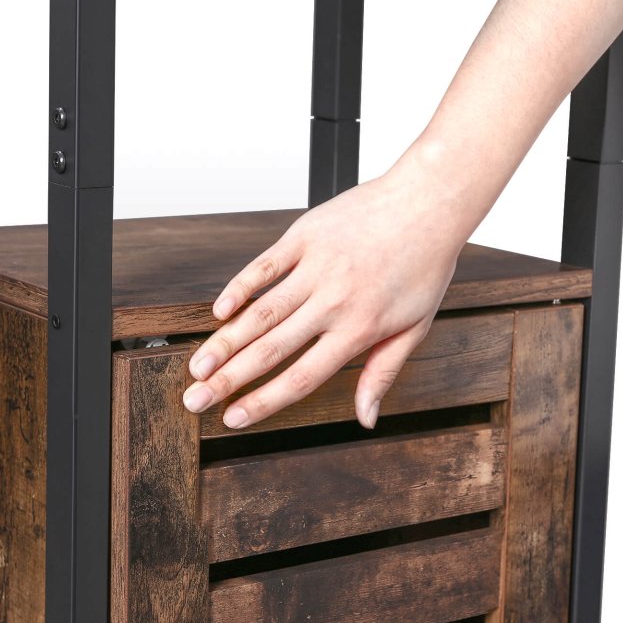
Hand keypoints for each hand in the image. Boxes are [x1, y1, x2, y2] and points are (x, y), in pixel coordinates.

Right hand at [181, 168, 464, 430]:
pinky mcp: (305, 236)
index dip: (263, 402)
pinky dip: (239, 288)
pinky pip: (264, 266)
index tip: (232, 418)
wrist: (428, 202)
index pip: (301, 377)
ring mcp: (316, 267)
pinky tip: (218, 311)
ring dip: (224, 342)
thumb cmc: (424, 266)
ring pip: (260, 312)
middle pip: (270, 350)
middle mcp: (333, 302)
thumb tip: (366, 420)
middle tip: (194, 400)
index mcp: (359, 330)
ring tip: (196, 366)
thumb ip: (382, 374)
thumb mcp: (414, 328)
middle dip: (227, 380)